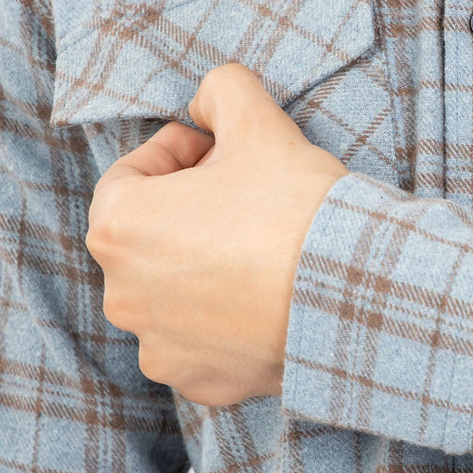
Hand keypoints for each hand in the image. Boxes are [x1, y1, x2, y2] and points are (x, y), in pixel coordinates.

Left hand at [86, 62, 349, 406]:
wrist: (353, 291)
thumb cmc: (294, 205)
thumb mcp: (256, 118)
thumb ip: (219, 89)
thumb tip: (206, 101)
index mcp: (118, 229)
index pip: (127, 176)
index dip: (174, 153)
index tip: (216, 149)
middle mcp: (123, 296)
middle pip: (147, 236)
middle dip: (188, 208)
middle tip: (243, 191)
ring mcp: (161, 348)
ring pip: (172, 290)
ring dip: (202, 264)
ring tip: (258, 244)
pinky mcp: (202, 383)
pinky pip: (202, 339)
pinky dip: (224, 317)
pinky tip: (267, 293)